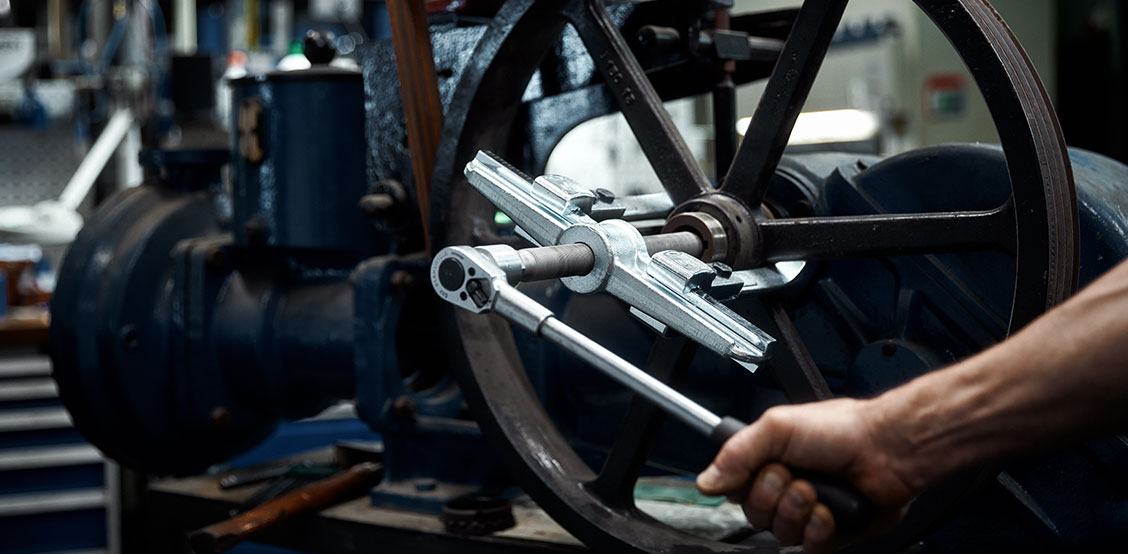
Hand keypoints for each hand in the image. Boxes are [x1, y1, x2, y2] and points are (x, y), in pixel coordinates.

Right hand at [696, 398, 921, 552]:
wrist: (886, 450)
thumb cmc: (840, 430)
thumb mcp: (776, 426)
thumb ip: (735, 453)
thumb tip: (706, 480)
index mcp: (771, 460)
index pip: (736, 488)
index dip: (742, 485)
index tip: (757, 470)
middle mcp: (787, 488)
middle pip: (754, 513)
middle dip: (772, 496)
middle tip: (791, 475)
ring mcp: (808, 512)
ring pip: (780, 532)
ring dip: (796, 511)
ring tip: (813, 491)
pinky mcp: (830, 534)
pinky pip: (807, 546)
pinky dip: (817, 529)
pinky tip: (828, 511)